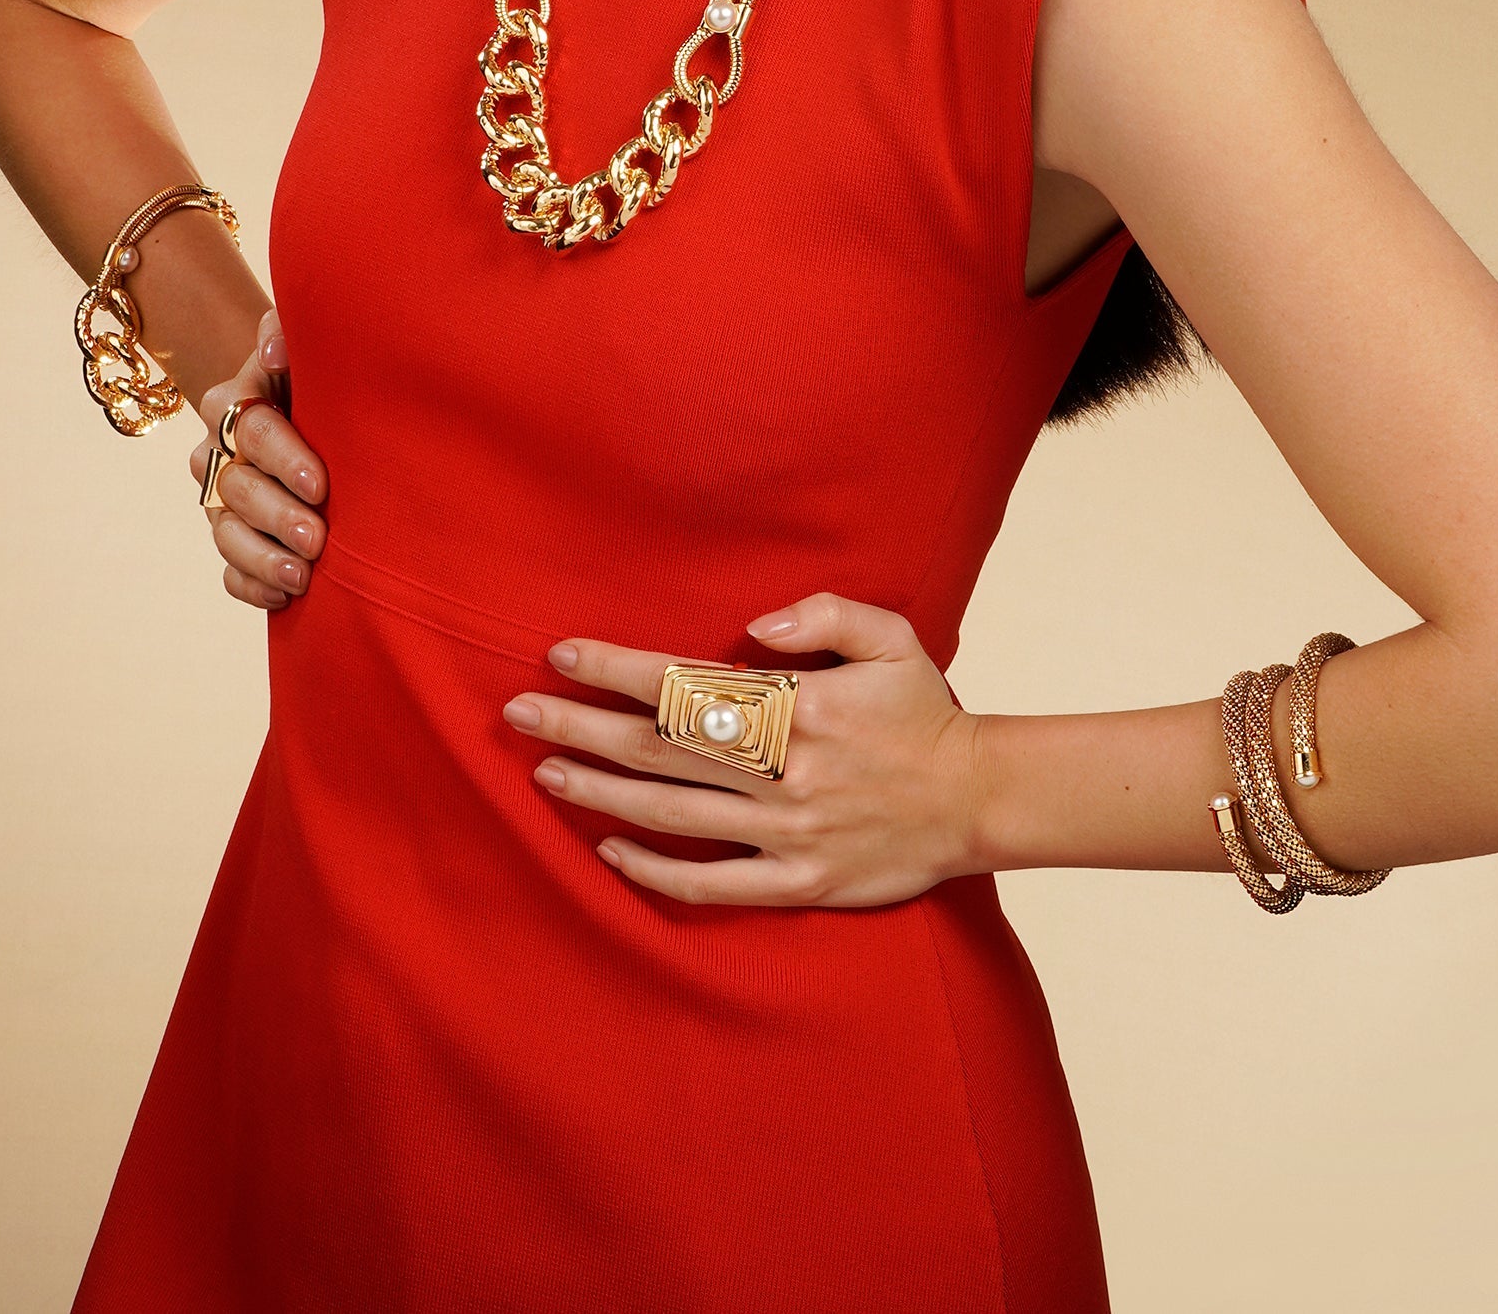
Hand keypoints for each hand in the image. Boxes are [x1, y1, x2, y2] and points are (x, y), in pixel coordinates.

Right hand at [187, 309, 327, 610]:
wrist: (313, 407)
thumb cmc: (317, 373)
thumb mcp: (310, 344)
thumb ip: (289, 330)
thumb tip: (274, 352)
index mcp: (234, 402)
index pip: (251, 429)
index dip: (283, 458)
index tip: (319, 484)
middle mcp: (217, 451)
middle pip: (236, 487)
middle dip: (276, 515)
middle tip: (316, 538)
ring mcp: (220, 500)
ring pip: (226, 533)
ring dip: (263, 558)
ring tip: (302, 577)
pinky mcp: (232, 537)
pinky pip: (228, 569)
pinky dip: (252, 585)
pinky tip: (283, 598)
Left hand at [500, 590, 988, 906]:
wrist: (979, 800)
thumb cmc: (924, 712)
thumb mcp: (891, 638)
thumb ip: (824, 613)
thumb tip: (753, 627)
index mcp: (798, 707)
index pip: (685, 684)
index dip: (617, 668)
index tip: (562, 654)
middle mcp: (784, 770)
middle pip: (660, 747)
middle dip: (582, 725)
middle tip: (518, 712)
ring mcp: (788, 832)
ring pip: (672, 814)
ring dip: (601, 791)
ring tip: (546, 770)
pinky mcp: (799, 883)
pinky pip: (711, 884)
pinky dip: (654, 871)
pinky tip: (610, 850)